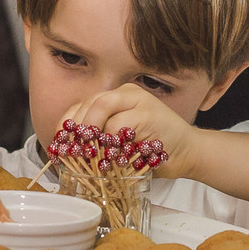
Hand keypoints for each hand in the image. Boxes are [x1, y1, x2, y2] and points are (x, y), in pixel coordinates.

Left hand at [56, 84, 201, 178]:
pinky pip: (118, 125)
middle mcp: (125, 93)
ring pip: (101, 109)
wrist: (189, 152)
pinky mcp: (148, 113)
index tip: (59, 146)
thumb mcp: (118, 143)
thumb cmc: (150, 150)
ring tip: (92, 155)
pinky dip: (109, 143)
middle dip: (77, 130)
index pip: (80, 106)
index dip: (66, 126)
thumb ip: (98, 139)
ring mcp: (138, 100)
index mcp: (115, 98)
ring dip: (92, 135)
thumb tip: (67, 153)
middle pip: (88, 104)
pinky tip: (111, 156)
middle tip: (74, 153)